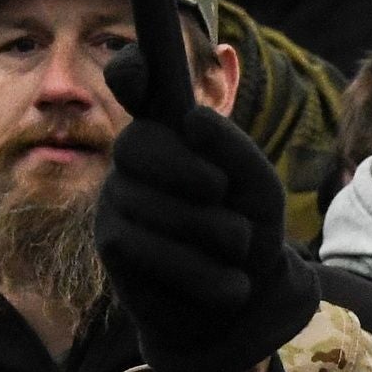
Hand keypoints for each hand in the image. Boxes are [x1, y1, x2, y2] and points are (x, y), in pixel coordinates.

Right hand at [94, 50, 319, 371]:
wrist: (242, 304)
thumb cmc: (249, 233)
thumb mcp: (260, 190)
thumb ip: (235, 150)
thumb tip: (191, 118)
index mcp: (173, 131)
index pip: (136, 83)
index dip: (131, 70)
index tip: (137, 67)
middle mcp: (136, 155)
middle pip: (140, 143)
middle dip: (192, 174)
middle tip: (220, 195)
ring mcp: (117, 197)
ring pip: (156, 203)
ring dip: (215, 233)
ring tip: (232, 249)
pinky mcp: (111, 242)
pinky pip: (149, 246)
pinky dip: (202, 270)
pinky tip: (223, 283)